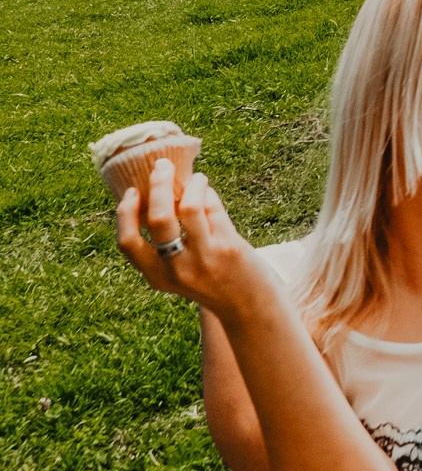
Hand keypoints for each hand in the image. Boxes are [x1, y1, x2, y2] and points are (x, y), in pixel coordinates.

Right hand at [114, 157, 266, 320]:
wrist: (247, 304)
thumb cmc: (209, 280)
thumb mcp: (178, 271)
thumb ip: (165, 244)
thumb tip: (159, 192)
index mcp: (155, 276)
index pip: (127, 242)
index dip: (125, 213)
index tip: (133, 191)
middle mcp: (176, 269)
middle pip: (158, 218)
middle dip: (159, 185)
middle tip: (162, 165)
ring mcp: (204, 258)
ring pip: (191, 207)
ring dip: (193, 184)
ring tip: (196, 177)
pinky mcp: (229, 248)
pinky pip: (215, 209)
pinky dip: (209, 195)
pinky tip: (208, 191)